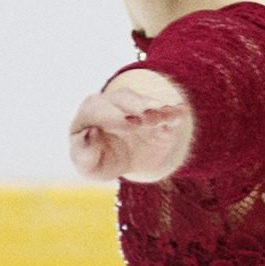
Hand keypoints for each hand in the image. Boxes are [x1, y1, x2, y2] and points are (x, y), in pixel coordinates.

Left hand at [69, 69, 195, 185]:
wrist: (123, 162)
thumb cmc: (100, 162)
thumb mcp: (89, 166)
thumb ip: (84, 153)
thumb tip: (87, 133)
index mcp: (90, 113)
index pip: (97, 110)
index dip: (113, 117)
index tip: (130, 127)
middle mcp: (113, 103)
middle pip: (124, 99)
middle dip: (137, 108)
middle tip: (149, 119)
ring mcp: (137, 107)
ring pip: (146, 101)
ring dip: (157, 108)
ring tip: (166, 117)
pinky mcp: (160, 116)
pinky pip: (167, 110)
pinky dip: (174, 111)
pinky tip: (180, 112)